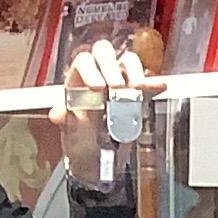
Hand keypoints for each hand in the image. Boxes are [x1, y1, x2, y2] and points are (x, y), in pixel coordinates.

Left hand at [57, 39, 157, 180]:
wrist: (96, 165)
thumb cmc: (80, 145)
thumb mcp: (70, 135)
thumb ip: (66, 121)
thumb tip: (58, 113)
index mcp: (78, 80)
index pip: (83, 61)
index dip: (90, 70)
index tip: (97, 87)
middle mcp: (98, 76)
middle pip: (104, 52)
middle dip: (111, 67)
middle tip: (117, 87)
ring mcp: (119, 82)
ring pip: (127, 61)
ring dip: (133, 71)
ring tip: (137, 88)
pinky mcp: (137, 95)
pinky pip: (146, 83)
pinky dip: (153, 84)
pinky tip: (159, 86)